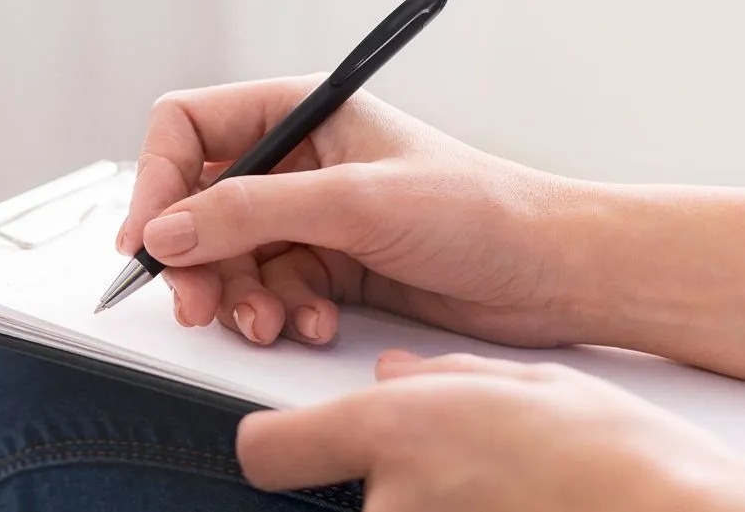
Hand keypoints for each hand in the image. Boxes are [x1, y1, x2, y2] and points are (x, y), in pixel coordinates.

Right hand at [116, 76, 582, 347]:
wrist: (551, 273)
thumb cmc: (479, 210)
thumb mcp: (355, 202)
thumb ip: (252, 212)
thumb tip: (166, 231)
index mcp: (298, 112)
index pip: (187, 130)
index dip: (156, 182)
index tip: (148, 239)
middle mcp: (293, 161)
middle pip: (195, 204)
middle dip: (195, 259)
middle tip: (198, 305)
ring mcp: (307, 216)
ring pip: (226, 257)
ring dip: (239, 298)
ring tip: (271, 323)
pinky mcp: (325, 266)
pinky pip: (266, 292)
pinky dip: (280, 315)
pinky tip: (317, 324)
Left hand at [238, 352, 744, 511]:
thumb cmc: (610, 452)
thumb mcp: (520, 383)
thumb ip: (438, 379)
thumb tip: (396, 375)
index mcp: (391, 430)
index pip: (262, 450)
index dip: (272, 445)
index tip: (286, 443)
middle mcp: (386, 496)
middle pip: (336, 493)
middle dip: (385, 480)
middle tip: (455, 470)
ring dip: (430, 506)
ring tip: (498, 490)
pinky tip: (509, 508)